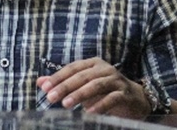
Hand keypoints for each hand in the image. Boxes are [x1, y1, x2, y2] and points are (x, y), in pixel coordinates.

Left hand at [36, 57, 150, 118]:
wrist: (136, 99)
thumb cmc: (105, 91)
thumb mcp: (83, 86)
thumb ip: (63, 83)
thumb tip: (40, 82)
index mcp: (93, 64)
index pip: (73, 68)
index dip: (58, 76)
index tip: (45, 87)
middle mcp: (104, 69)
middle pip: (82, 76)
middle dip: (65, 86)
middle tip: (51, 97)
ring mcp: (116, 80)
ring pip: (96, 85)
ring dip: (80, 94)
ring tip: (66, 104)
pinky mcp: (125, 93)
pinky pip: (111, 98)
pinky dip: (100, 105)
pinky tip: (89, 112)